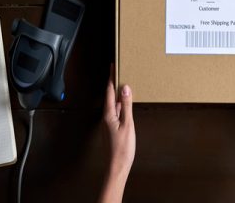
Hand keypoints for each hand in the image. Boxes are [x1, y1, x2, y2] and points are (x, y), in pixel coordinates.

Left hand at [103, 68, 135, 183]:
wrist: (116, 166)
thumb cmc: (122, 148)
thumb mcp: (128, 124)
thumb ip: (127, 106)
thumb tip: (125, 88)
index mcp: (108, 114)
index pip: (109, 92)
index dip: (111, 78)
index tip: (112, 66)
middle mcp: (106, 117)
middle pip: (110, 96)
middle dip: (113, 84)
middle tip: (119, 72)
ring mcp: (108, 123)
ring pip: (112, 104)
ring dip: (117, 94)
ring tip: (123, 85)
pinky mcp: (111, 128)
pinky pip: (115, 111)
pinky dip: (120, 104)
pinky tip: (125, 105)